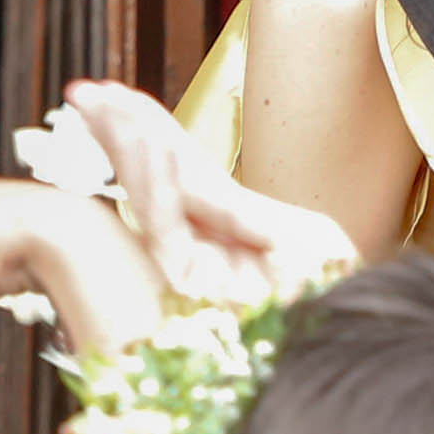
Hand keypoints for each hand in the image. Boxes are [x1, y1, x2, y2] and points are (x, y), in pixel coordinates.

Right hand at [59, 80, 358, 304]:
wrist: (349, 342)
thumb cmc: (337, 299)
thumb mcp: (306, 238)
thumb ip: (242, 208)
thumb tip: (190, 182)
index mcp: (227, 229)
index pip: (179, 167)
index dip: (148, 127)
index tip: (116, 92)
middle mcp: (201, 246)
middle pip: (153, 176)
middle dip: (118, 130)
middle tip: (84, 92)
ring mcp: (192, 267)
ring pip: (150, 195)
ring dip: (128, 146)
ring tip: (104, 106)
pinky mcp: (191, 288)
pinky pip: (169, 226)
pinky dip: (161, 184)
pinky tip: (153, 148)